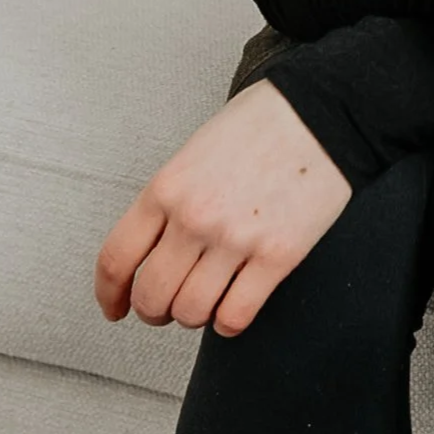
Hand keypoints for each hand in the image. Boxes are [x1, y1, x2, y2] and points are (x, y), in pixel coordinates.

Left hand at [93, 78, 351, 339]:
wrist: (324, 109)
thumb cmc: (265, 120)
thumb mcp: (198, 149)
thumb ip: (173, 196)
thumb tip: (158, 243)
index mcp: (168, 187)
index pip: (117, 258)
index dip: (109, 293)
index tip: (115, 306)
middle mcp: (195, 218)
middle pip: (152, 296)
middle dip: (154, 310)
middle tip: (166, 307)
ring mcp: (235, 240)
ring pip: (191, 313)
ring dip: (193, 316)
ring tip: (206, 302)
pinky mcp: (277, 257)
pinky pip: (235, 316)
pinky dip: (228, 324)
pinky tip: (233, 309)